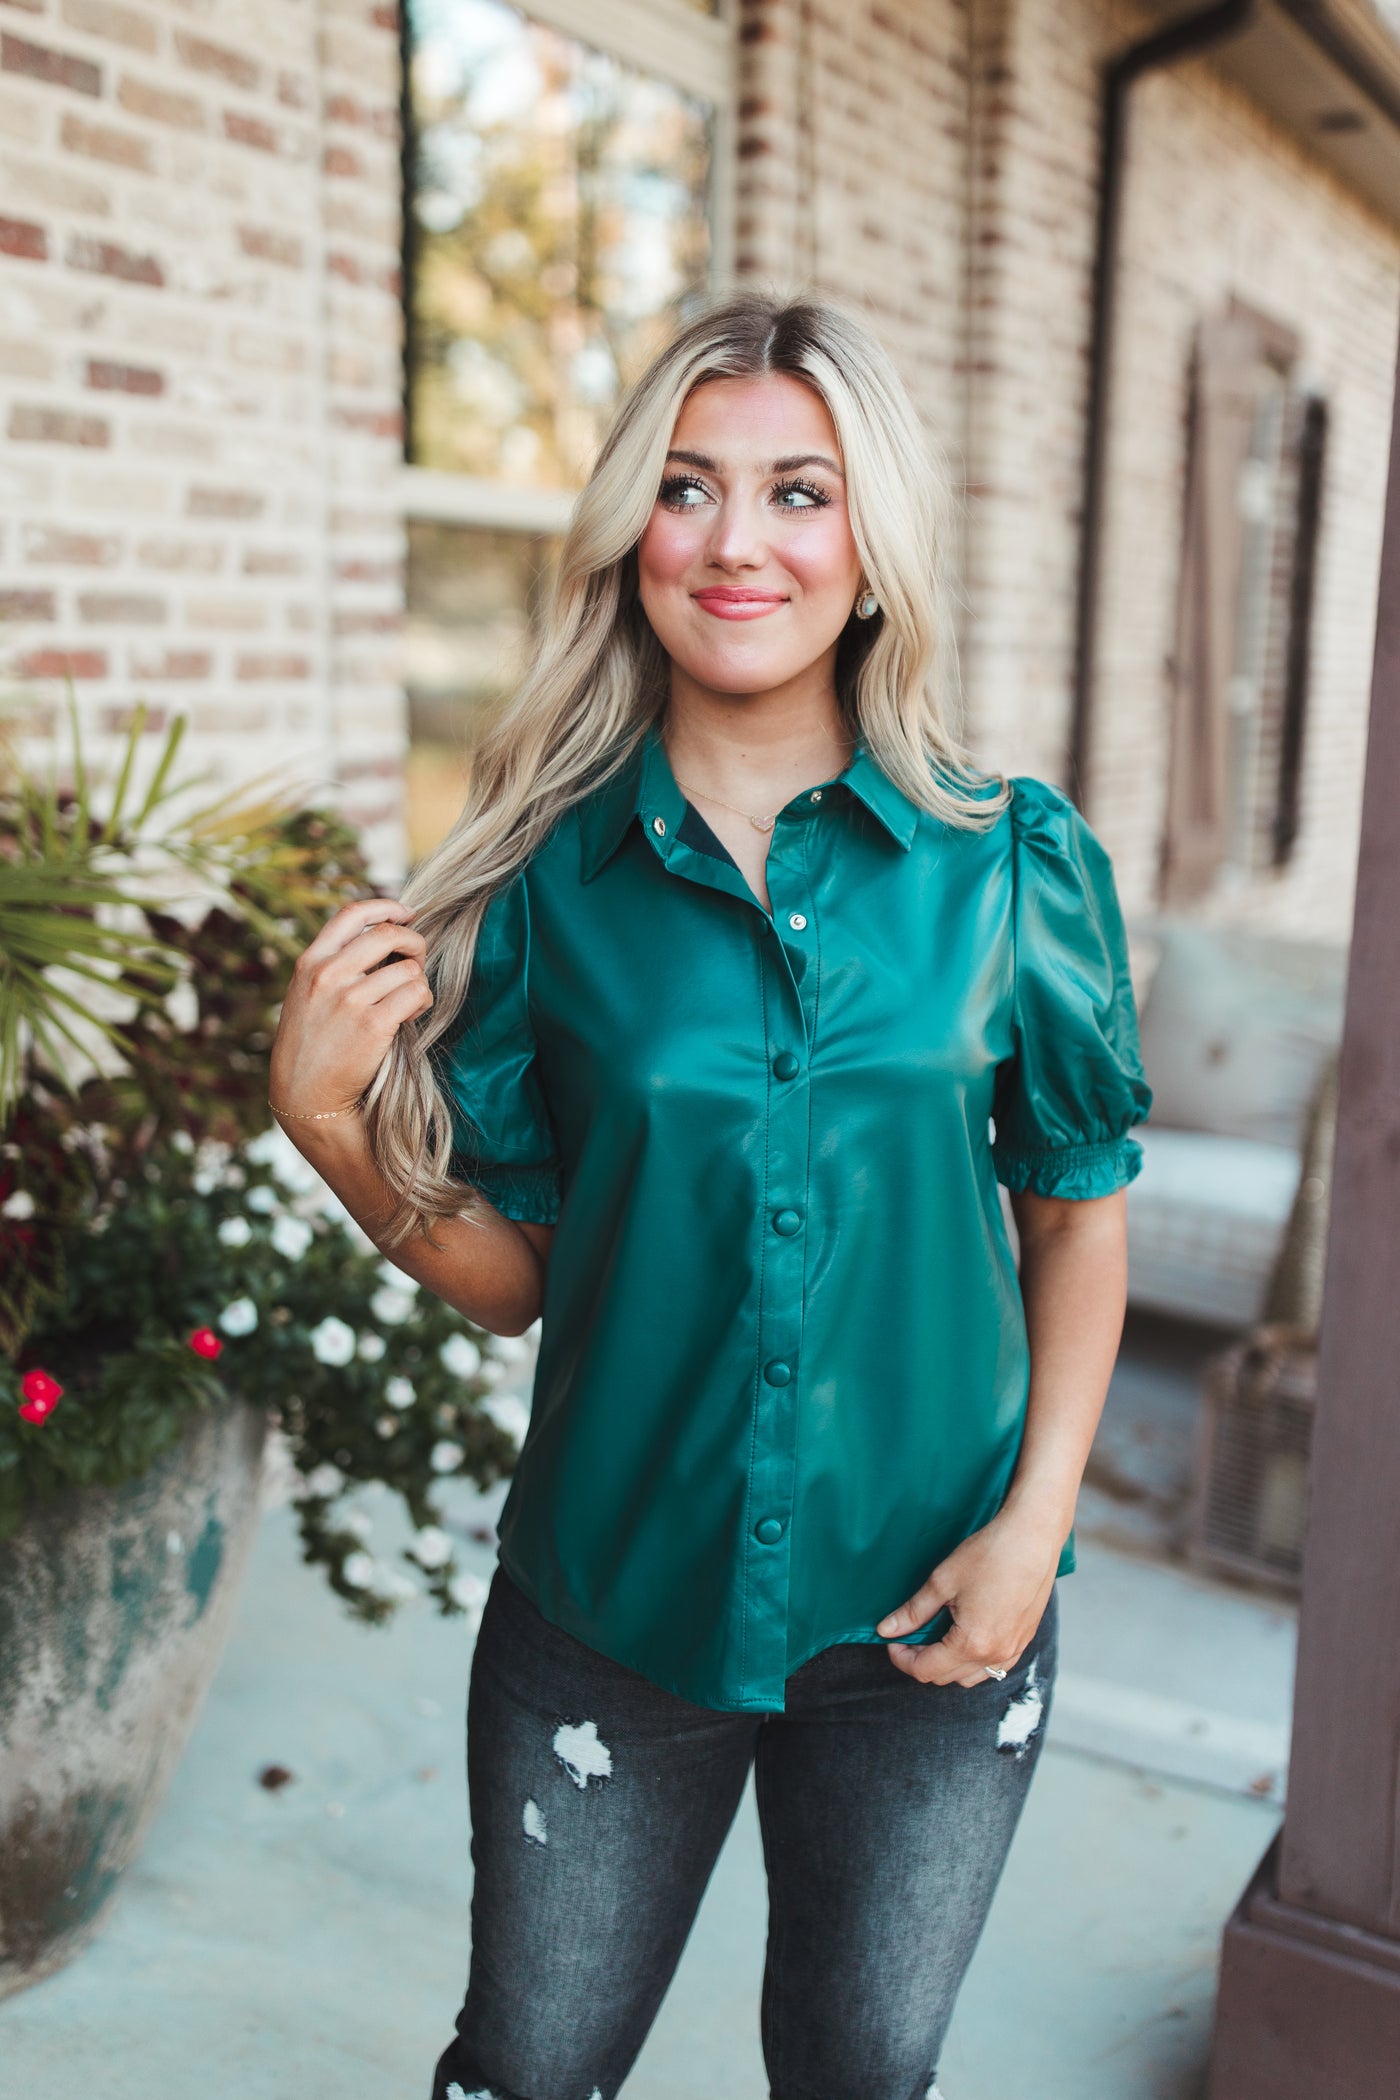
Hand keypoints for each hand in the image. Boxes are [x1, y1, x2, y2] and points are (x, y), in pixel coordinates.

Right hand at [269, 896, 431, 1120]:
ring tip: (407, 1001)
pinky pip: (416, 994)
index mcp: (311, 962)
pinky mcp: (374, 1025)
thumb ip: (334, 965)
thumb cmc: (312, 1045)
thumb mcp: (306, 995)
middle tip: (415, 962)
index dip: (386, 906)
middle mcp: (328, 975)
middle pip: (388, 934)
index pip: (352, 915)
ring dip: (417, 982)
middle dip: (413, 944)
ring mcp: (350, 999)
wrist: (305, 1094)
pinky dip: (422, 1002)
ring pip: (408, 969)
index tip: (406, 913)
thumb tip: (383, 936)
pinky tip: (410, 1016)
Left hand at [875, 1507, 1062, 1687]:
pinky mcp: (1024, 1640)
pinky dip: (973, 1660)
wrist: (1032, 1538)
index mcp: (972, 1643)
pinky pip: (993, 1667)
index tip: (893, 1640)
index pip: (926, 1670)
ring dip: (948, 1664)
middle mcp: (995, 1655)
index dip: (902, 1658)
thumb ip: (914, 1612)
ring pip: (970, 1677)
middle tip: (911, 1634)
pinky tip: (965, 1635)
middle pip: (946, 1677)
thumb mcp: (942, 1581)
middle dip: (922, 1660)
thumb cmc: (989, 1554)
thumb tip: (886, 1630)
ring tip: (937, 1635)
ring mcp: (1013, 1650)